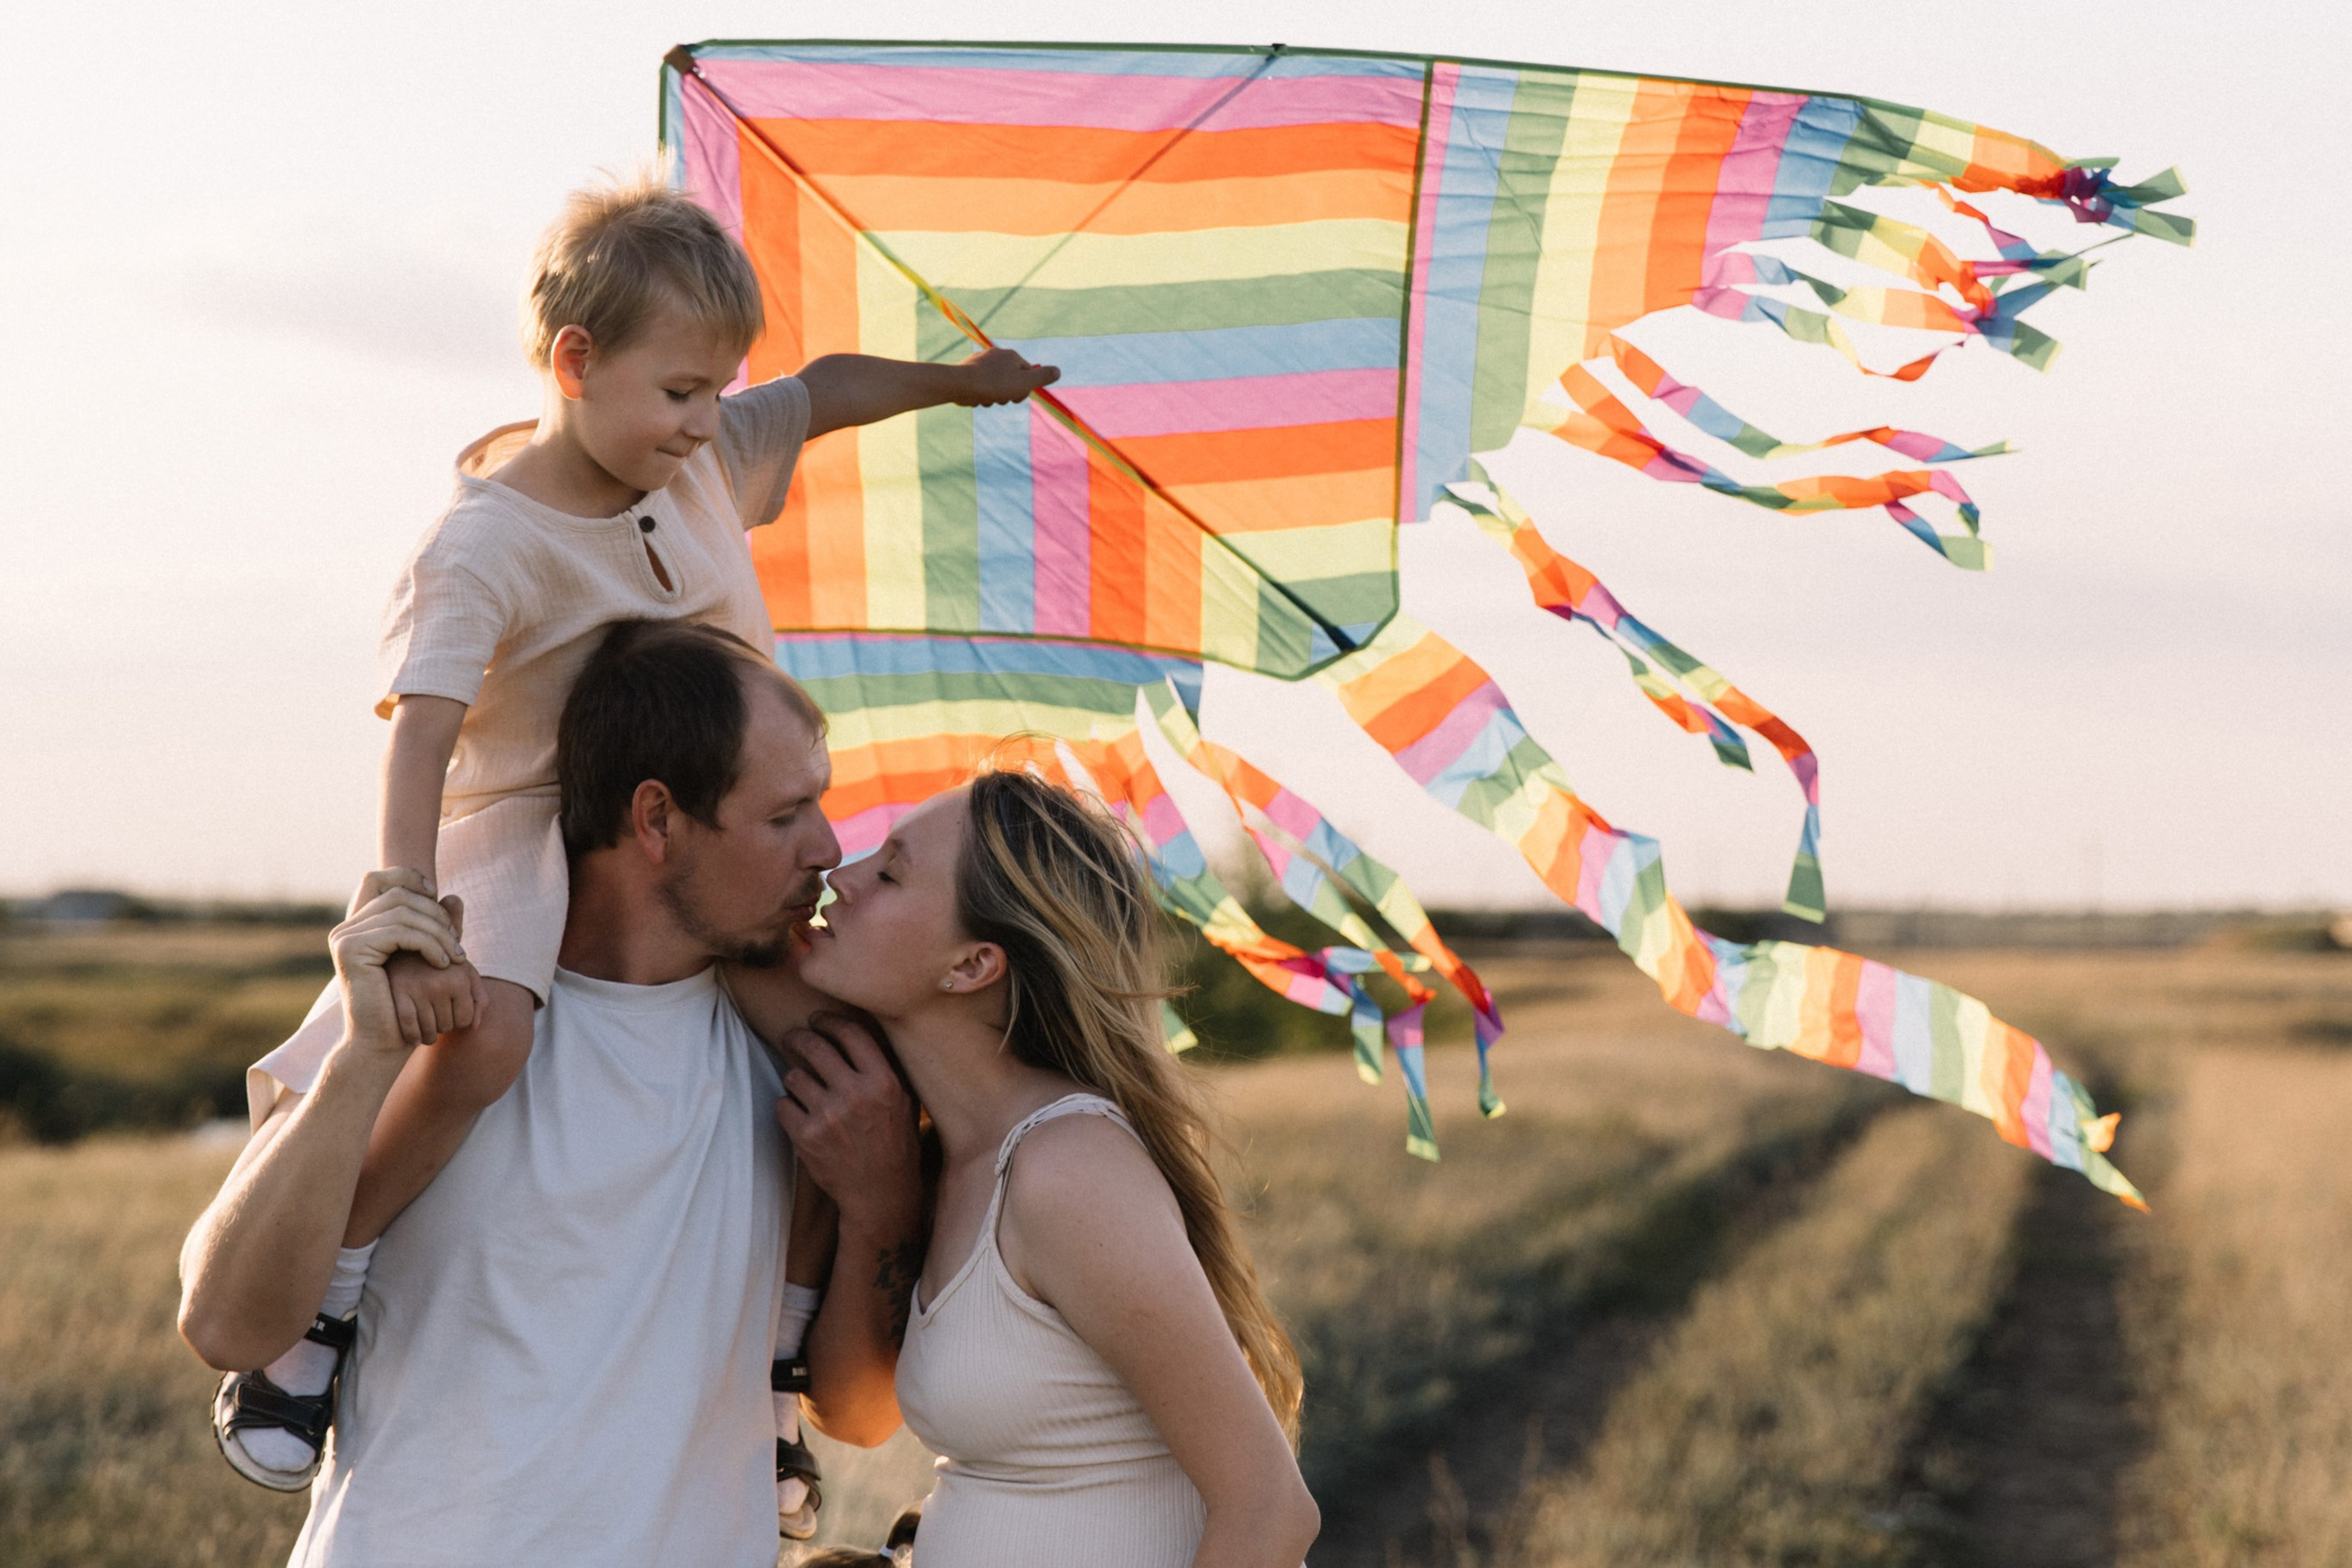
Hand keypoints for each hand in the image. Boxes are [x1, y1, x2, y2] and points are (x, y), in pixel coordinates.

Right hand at [332, 876, 465, 1057]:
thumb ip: (438, 927)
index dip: (409, 877)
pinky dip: (429, 943)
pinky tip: (444, 963)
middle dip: (436, 914)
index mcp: (359, 926)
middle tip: (458, 943)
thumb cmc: (407, 1005)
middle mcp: (346, 928)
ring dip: (438, 932)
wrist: (382, 1042)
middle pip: (399, 895)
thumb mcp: (428, 958)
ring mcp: (344, 937)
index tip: (437, 897)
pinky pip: (399, 931)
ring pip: (403, 912)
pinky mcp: (350, 950)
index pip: (378, 879)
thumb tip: (453, 896)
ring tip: (456, 958)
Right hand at [385, 950, 483, 1045]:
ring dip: (427, 1034)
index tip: (451, 1012)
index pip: (465, 1020)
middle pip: (447, 1026)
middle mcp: (440, 984)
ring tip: (425, 1026)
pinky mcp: (396, 993)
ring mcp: (417, 989)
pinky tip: (413, 1037)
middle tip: (435, 1015)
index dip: (458, 1020)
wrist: (406, 947)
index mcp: (460, 979)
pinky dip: (412, 1037)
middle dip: (443, 1025)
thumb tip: (475, 1027)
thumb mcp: (466, 973)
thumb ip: (479, 999)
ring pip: (428, 1030)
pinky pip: (408, 1026)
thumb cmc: (441, 965)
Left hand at [773, 1012, 922, 1236]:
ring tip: (801, 1085)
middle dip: (798, 1036)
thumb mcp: (903, 1100)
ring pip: (794, 1075)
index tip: (818, 1019)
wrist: (880, 1193)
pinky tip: (799, 1113)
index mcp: (883, 1081)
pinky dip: (787, 1106)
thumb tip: (858, 1030)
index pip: (849, 1033)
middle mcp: (856, 1095)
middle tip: (792, 1037)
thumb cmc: (894, 1142)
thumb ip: (884, 1066)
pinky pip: (782, 1104)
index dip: (829, 1020)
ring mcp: (829, 1116)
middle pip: (815, 1046)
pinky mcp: (807, 1137)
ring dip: (794, 1077)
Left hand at [953, 347, 1058, 406]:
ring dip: (993, 396)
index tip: (1016, 396)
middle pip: (1011, 379)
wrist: (960, 384)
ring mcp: (982, 361)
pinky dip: (981, 394)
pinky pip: (982, 385)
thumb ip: (1042, 377)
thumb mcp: (1024, 383)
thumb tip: (1058, 371)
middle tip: (999, 398)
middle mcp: (997, 354)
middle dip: (1007, 393)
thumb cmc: (994, 384)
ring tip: (986, 398)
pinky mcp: (969, 369)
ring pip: (995, 385)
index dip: (1024, 389)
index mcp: (1012, 355)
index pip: (1027, 373)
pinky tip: (976, 397)